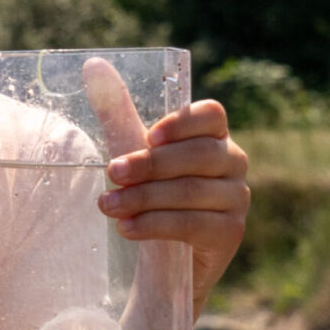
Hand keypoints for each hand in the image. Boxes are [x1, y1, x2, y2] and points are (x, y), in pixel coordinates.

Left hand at [84, 59, 249, 314]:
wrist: (159, 265)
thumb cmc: (149, 198)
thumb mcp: (131, 155)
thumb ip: (117, 113)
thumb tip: (92, 65)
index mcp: (213, 137)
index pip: (212, 115)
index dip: (183, 122)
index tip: (149, 135)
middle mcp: (233, 164)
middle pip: (198, 155)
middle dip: (150, 164)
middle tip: (111, 173)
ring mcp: (237, 200)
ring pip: (191, 192)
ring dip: (144, 198)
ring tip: (107, 206)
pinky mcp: (231, 234)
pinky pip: (194, 225)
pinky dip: (156, 225)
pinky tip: (127, 229)